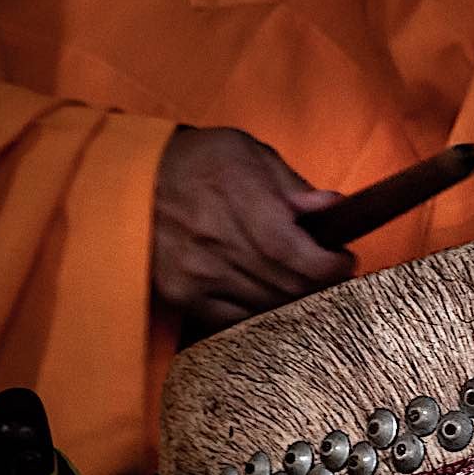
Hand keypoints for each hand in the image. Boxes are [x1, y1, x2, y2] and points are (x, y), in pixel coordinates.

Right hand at [151, 126, 354, 330]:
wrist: (129, 180)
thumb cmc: (198, 162)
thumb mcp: (248, 153)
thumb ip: (293, 186)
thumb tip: (333, 207)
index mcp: (239, 199)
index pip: (298, 254)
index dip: (330, 267)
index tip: (344, 260)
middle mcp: (217, 241)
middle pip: (288, 286)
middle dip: (320, 283)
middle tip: (329, 271)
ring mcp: (198, 274)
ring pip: (267, 308)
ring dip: (294, 300)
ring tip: (301, 280)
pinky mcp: (182, 295)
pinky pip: (235, 321)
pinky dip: (259, 312)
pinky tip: (268, 294)